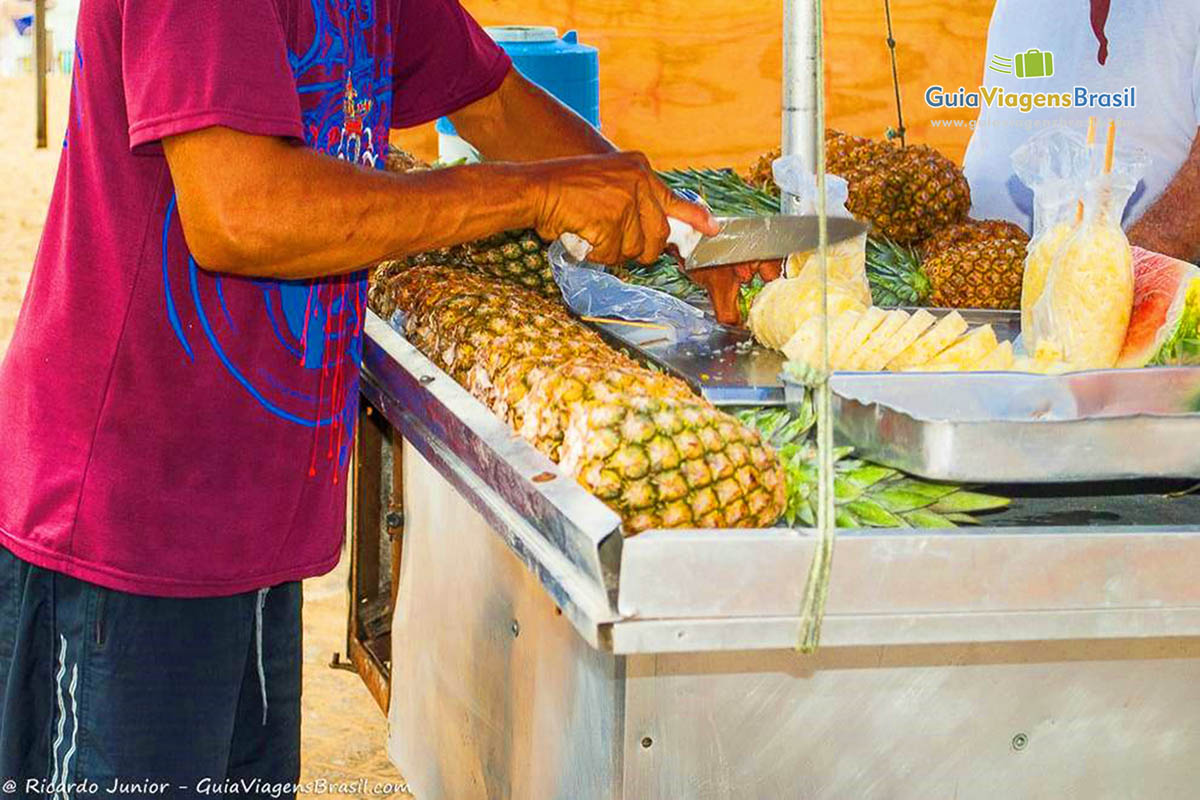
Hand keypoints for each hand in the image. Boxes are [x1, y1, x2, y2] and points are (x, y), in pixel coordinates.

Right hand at [525, 152, 718, 264]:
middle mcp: (638, 182)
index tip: (712, 230)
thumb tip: (660, 232)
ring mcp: (626, 201)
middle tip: (613, 239)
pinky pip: (612, 254)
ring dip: (612, 250)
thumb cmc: (565, 189)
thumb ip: (636, 199)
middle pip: (657, 235)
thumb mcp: (609, 181)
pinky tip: (582, 234)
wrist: (536, 188)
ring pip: (635, 249)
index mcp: (639, 169)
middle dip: (640, 248)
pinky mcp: (612, 220)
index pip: (674, 199)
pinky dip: (596, 253)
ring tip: (591, 230)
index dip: (694, 218)